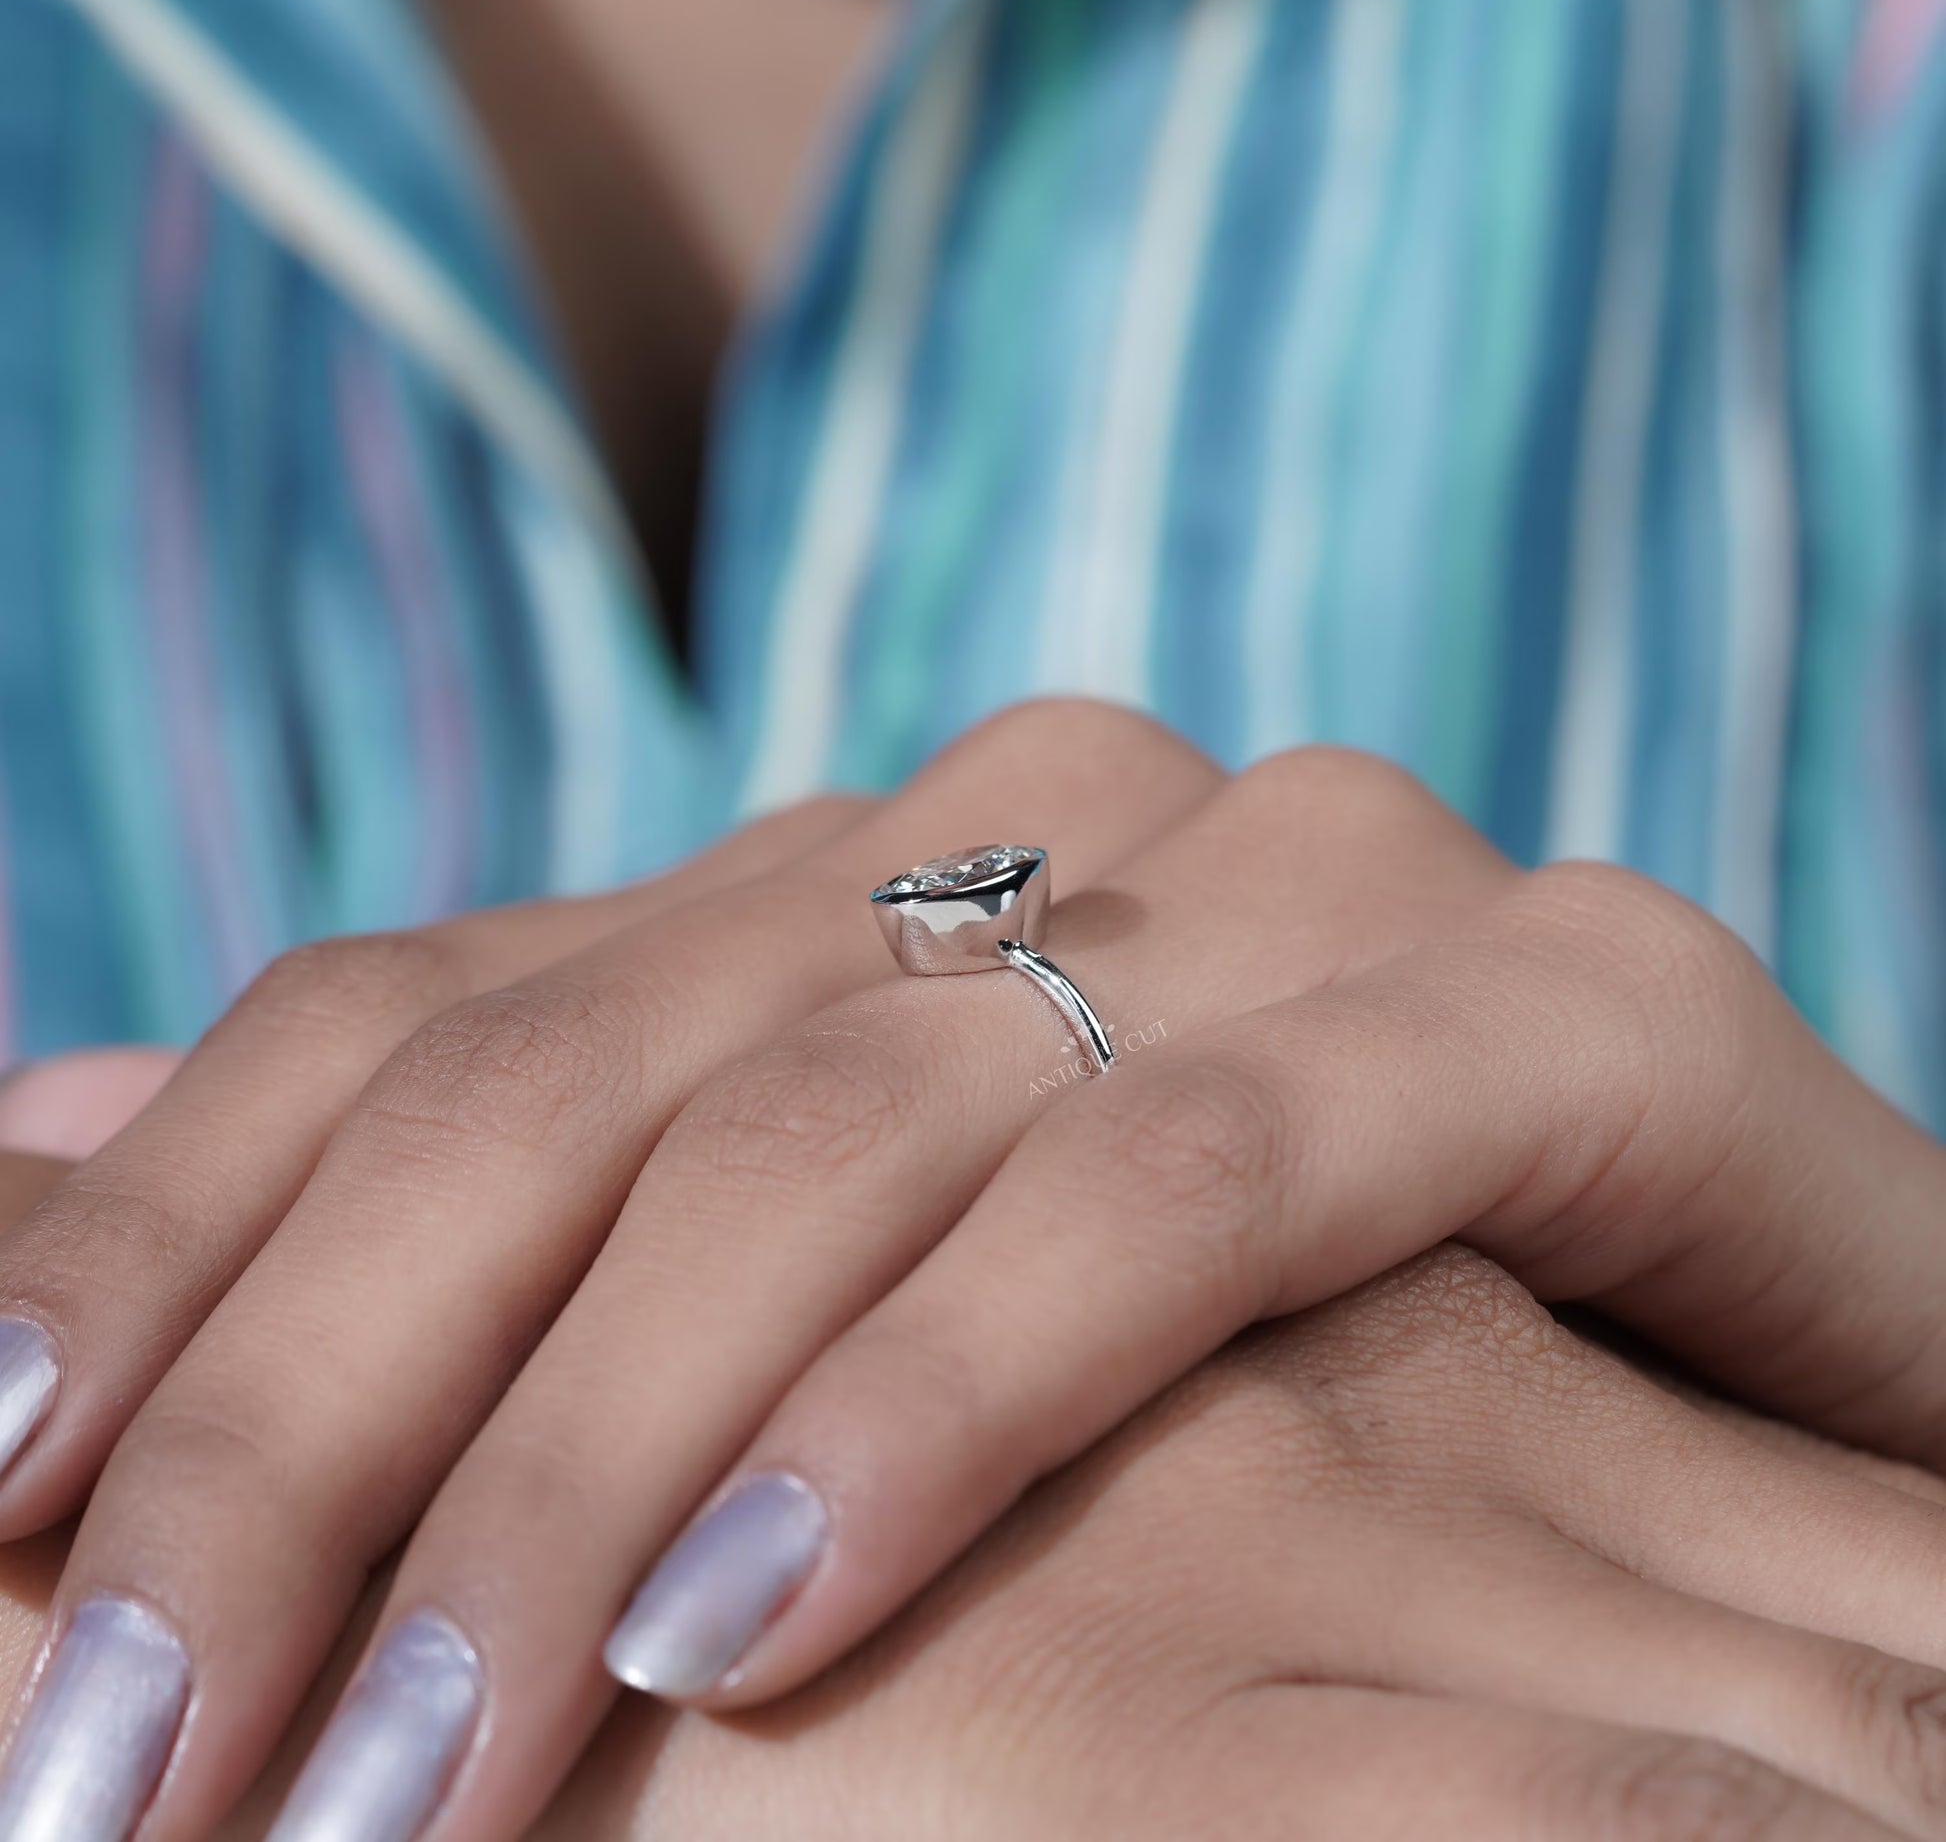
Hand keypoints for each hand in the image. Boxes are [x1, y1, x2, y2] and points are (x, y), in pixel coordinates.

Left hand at [2, 704, 1941, 1839]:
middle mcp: (1062, 829)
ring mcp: (1317, 888)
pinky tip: (764, 1619)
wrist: (1747, 1413)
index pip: (437, 1008)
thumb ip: (517, 1199)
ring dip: (589, 1446)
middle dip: (319, 1413)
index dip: (178, 1230)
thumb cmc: (1290, 1390)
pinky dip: (963, 1387)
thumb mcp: (851, 1289)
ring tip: (394, 1781)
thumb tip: (62, 1127)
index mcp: (872, 875)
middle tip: (116, 1759)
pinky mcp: (1572, 1001)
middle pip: (585, 1067)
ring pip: (847, 1115)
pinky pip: (1197, 1183)